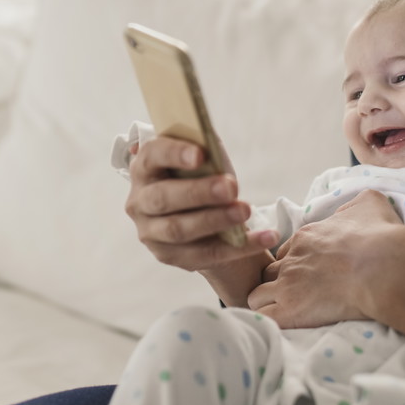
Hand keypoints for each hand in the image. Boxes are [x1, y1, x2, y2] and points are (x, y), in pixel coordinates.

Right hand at [124, 135, 277, 271]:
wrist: (200, 215)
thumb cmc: (199, 178)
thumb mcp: (201, 160)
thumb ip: (205, 151)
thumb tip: (213, 148)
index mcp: (144, 169)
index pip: (152, 156)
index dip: (174, 153)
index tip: (200, 155)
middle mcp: (139, 202)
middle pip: (163, 198)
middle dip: (198, 192)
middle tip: (230, 188)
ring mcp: (151, 233)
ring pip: (179, 229)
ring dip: (215, 220)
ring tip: (245, 212)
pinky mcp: (169, 256)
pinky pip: (205, 254)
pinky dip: (239, 247)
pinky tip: (265, 237)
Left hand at [247, 190, 404, 327]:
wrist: (385, 268)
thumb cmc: (381, 237)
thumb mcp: (369, 204)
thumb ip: (355, 204)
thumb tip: (355, 209)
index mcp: (306, 237)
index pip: (286, 253)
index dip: (294, 265)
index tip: (309, 276)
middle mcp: (292, 260)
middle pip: (268, 273)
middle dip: (277, 284)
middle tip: (296, 296)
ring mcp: (288, 285)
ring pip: (257, 296)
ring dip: (268, 304)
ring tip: (285, 315)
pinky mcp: (290, 309)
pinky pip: (264, 317)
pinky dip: (269, 322)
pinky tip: (282, 326)